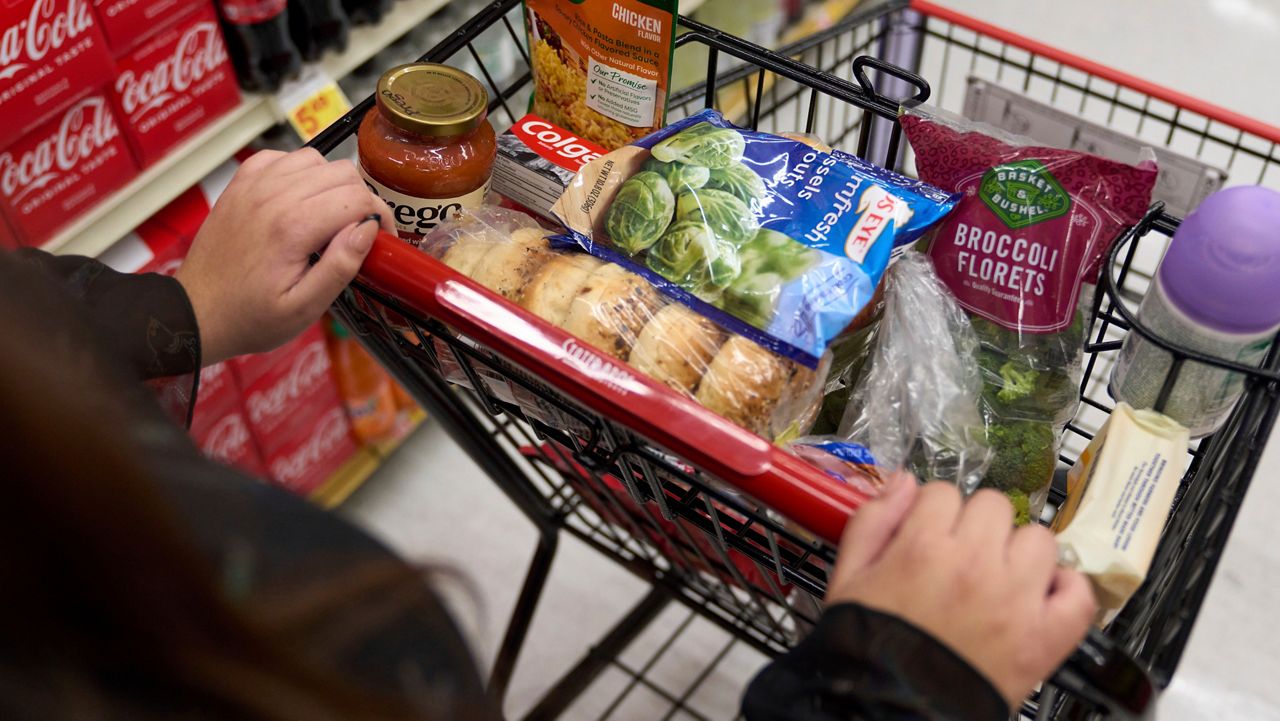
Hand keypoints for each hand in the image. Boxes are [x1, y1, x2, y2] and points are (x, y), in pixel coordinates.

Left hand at [175, 149, 395, 364]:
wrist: (197, 311)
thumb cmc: (251, 316)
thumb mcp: (305, 308)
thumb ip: (340, 266)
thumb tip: (368, 229)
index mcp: (293, 227)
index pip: (358, 197)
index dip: (380, 216)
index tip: (382, 238)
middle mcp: (272, 196)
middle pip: (341, 173)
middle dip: (361, 199)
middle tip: (358, 230)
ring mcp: (253, 185)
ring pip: (315, 159)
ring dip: (331, 183)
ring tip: (330, 215)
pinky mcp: (241, 184)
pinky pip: (282, 158)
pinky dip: (299, 172)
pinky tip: (300, 199)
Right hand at [826, 474, 1095, 708]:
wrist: (891, 709)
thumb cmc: (869, 647)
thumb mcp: (848, 577)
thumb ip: (873, 521)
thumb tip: (904, 482)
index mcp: (923, 547)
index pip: (942, 492)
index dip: (933, 512)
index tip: (928, 533)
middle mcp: (975, 564)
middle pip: (994, 505)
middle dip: (975, 524)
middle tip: (961, 555)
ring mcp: (1016, 600)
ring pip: (1038, 538)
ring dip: (1019, 551)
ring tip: (999, 577)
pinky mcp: (1044, 637)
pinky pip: (1078, 592)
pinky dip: (1065, 589)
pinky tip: (1040, 596)